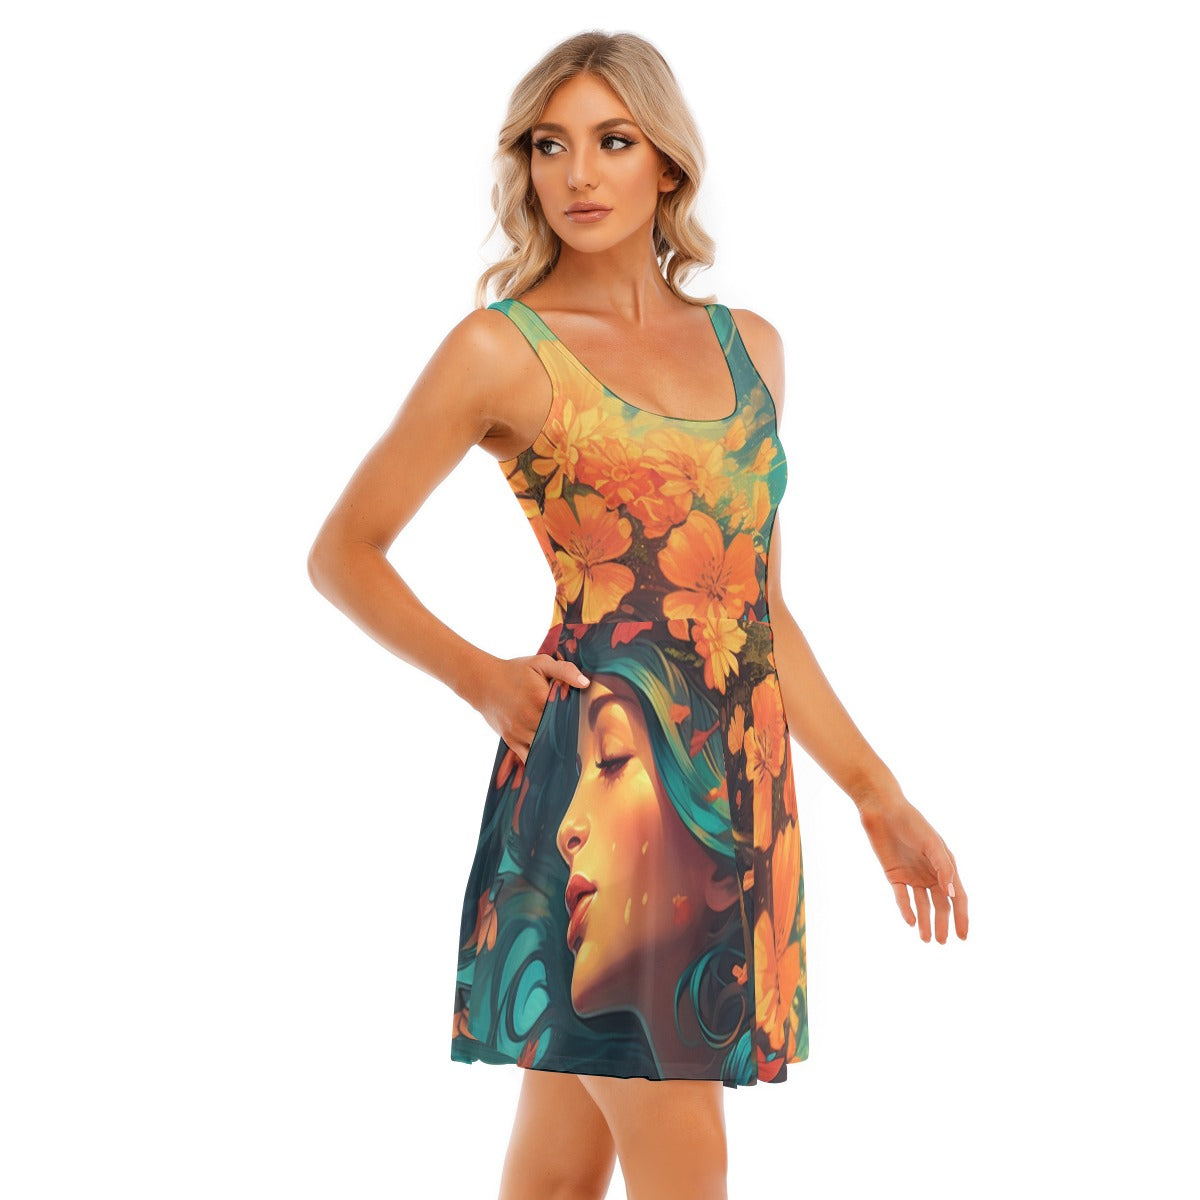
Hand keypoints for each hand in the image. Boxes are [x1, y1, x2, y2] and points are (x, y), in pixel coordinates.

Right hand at [474, 652, 590, 763]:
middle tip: (585, 741)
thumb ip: (564, 671)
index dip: (578, 719)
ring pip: (545, 747)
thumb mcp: (540, 663)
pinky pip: (529, 757)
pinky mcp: (511, 741)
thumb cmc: (514, 671)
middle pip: (558, 733)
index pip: (568, 714)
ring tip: (572, 753)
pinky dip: (540, 760)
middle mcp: (530, 717)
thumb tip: (585, 683)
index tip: (589, 723)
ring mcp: (519, 731)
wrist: (483, 682)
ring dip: (557, 749)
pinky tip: (552, 762)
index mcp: (540, 698)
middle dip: (570, 735)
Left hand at [856, 791, 967, 943]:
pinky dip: (906, 909)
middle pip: (940, 904)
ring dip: (925, 921)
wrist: (882, 810)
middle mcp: (930, 873)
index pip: (957, 896)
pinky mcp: (894, 875)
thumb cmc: (912, 823)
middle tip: (941, 942)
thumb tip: (954, 896)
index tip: (962, 937)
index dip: (961, 916)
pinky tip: (910, 921)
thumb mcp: (932, 844)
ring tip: (927, 939)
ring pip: (922, 904)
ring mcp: (912, 875)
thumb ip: (944, 868)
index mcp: (945, 865)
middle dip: (942, 923)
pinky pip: (902, 897)